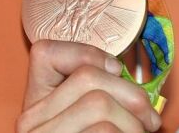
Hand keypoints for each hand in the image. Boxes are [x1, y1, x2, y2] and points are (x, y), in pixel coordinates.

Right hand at [17, 40, 161, 131]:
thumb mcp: (89, 122)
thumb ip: (96, 98)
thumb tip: (128, 81)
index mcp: (36, 108)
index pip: (46, 53)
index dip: (89, 54)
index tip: (115, 71)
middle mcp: (30, 125)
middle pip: (88, 79)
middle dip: (131, 95)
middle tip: (148, 122)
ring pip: (99, 104)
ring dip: (134, 123)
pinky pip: (105, 131)